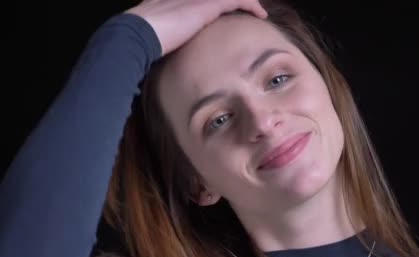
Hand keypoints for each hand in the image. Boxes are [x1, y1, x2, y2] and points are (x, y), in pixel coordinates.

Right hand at [125, 0, 267, 55]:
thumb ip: (160, 44)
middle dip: (230, 2)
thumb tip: (158, 62)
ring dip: (244, 2)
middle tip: (246, 7)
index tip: (220, 11)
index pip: (194, 1)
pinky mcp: (205, 5)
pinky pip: (236, 0)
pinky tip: (260, 14)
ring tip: (256, 10)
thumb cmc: (135, 45)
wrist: (132, 37)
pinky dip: (250, 4)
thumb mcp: (150, 42)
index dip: (210, 5)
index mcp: (168, 1)